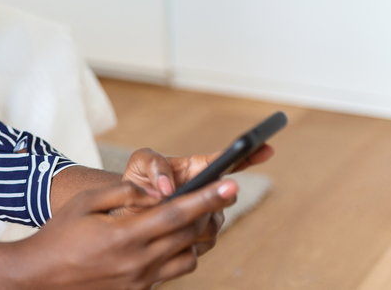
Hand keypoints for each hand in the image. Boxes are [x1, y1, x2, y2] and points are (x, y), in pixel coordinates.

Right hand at [11, 179, 238, 288]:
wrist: (41, 275)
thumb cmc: (60, 233)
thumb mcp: (85, 202)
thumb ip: (122, 192)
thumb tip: (155, 191)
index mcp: (125, 235)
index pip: (177, 214)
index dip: (206, 199)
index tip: (230, 186)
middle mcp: (138, 261)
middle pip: (190, 236)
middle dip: (210, 215)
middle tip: (220, 197)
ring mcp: (140, 280)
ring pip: (188, 259)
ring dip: (194, 238)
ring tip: (188, 220)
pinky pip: (171, 272)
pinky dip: (177, 255)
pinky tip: (166, 241)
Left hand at [119, 144, 273, 255]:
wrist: (125, 212)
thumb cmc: (137, 181)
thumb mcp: (141, 163)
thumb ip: (155, 166)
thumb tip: (168, 188)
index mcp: (198, 168)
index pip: (229, 160)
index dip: (249, 154)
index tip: (265, 147)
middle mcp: (208, 192)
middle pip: (226, 196)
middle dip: (213, 198)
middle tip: (195, 197)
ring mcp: (207, 216)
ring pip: (214, 223)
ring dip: (194, 220)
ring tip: (168, 216)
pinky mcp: (199, 240)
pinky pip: (202, 243)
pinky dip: (187, 239)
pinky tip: (170, 235)